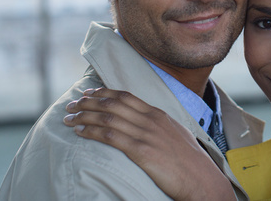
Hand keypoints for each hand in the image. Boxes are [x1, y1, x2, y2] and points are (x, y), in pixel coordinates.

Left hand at [64, 88, 234, 200]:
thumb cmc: (190, 161)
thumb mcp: (176, 135)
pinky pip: (111, 136)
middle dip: (88, 102)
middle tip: (72, 104)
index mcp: (159, 114)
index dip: (104, 93)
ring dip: (84, 115)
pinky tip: (80, 132)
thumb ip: (160, 126)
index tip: (89, 93)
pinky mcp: (141, 150)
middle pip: (113, 103)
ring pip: (108, 117)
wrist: (201, 178)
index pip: (126, 96)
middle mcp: (151, 119)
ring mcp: (146, 134)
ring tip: (69, 117)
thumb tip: (147, 123)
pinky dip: (92, 131)